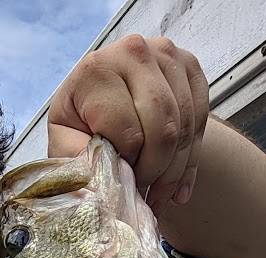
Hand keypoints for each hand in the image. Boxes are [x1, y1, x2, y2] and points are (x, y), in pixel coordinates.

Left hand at [47, 35, 209, 215]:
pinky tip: (178, 187)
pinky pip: (201, 119)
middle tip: (145, 197)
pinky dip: (191, 161)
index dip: (129, 168)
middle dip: (156, 173)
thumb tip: (97, 187)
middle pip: (163, 129)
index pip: (129, 133)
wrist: (104, 98)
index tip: (123, 186)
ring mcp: (166, 55)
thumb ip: (75, 161)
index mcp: (96, 70)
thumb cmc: (80, 122)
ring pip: (185, 128)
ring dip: (174, 172)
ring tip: (159, 197)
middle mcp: (133, 52)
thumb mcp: (64, 142)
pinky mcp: (189, 65)